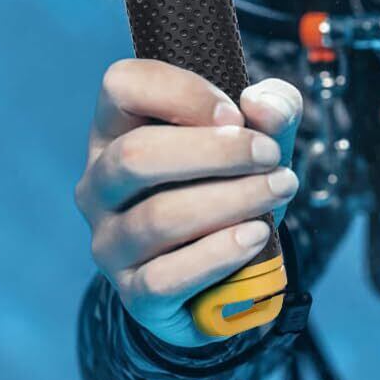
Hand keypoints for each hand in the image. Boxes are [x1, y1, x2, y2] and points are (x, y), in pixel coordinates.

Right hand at [74, 59, 301, 347]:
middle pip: (135, 155)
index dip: (185, 92)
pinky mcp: (133, 294)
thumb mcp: (263, 134)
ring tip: (280, 188)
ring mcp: (110, 242)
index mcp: (117, 128)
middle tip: (271, 155)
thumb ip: (275, 106)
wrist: (226, 265)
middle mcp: (99, 183)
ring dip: (233, 199)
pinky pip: (166, 278)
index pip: (122, 85)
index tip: (236, 114)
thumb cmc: (234, 180)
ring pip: (158, 217)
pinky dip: (220, 253)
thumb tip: (263, 108)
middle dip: (217, 153)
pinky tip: (257, 235)